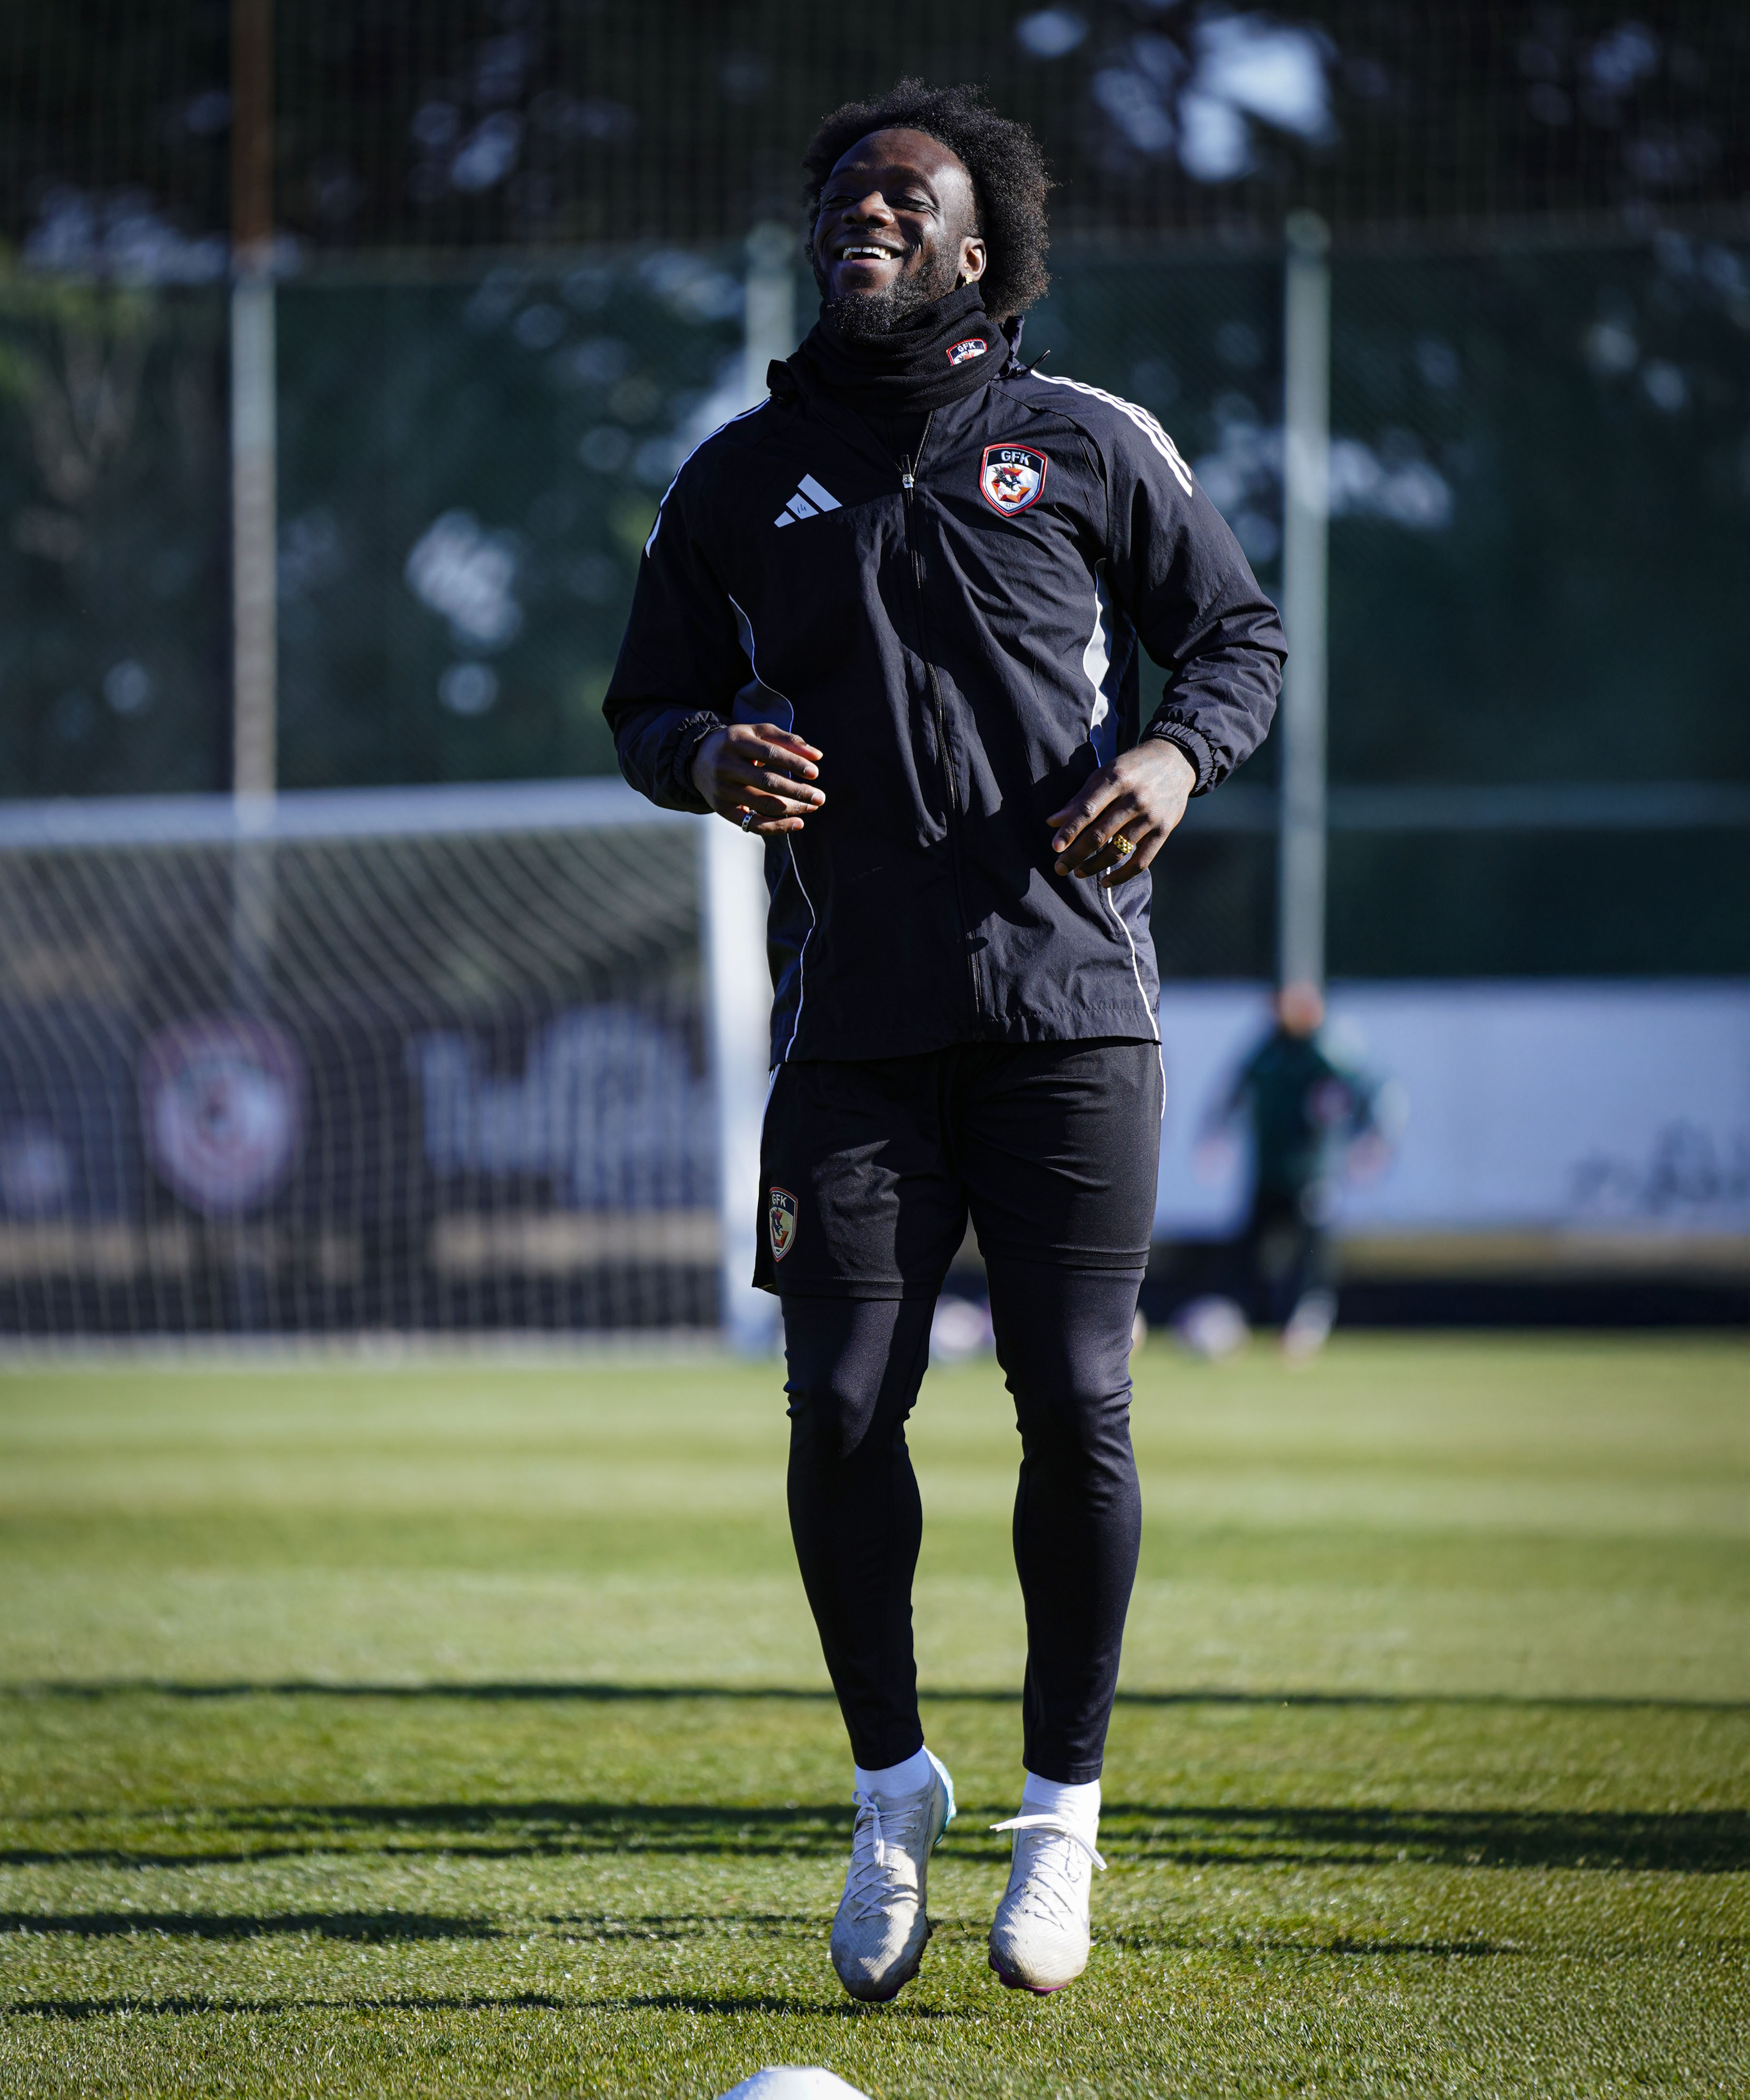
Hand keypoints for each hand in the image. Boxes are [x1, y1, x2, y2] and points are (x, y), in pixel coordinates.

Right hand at [690, 722, 824, 834]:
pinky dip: (777, 827)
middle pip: (767, 782)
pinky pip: (752, 824)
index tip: (815, 772)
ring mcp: (721, 790)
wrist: (698, 759)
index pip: (769, 753)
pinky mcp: (721, 809)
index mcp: (735, 741)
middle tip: (821, 797)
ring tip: (812, 806)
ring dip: (792, 808)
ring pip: (763, 804)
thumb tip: (817, 757)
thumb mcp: (758, 733)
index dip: (794, 763)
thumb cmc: (739, 744)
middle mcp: (725, 766)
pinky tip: (798, 823)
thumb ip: (787, 740)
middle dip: (797, 791)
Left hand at [1048, 740, 1195, 887]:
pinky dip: (1122, 876)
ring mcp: (1150, 817)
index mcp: (1116, 780)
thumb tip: (1052, 823)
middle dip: (1076, 855)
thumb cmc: (1132, 768)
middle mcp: (1134, 799)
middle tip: (1060, 868)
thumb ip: (1080, 799)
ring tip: (1078, 872)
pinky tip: (1105, 882)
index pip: (1087, 810)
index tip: (1055, 848)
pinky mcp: (1164, 831)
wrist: (1175, 761)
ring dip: (1095, 866)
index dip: (1070, 831)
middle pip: (1100, 835)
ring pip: (1118, 851)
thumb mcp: (1104, 774)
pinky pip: (1141, 862)